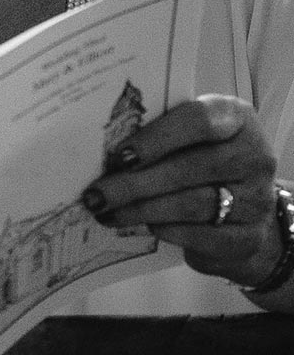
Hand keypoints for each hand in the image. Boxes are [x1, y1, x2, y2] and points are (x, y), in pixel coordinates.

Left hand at [84, 95, 282, 287]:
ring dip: (142, 210)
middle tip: (96, 193)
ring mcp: (257, 199)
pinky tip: (143, 227)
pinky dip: (167, 231)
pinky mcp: (249, 236)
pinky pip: (202, 235)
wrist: (246, 208)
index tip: (118, 155)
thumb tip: (100, 145)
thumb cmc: (203, 157)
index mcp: (236, 118)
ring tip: (107, 212)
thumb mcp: (189, 134)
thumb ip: (159, 130)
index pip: (198, 121)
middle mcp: (254, 156)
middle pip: (190, 168)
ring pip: (192, 204)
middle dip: (135, 183)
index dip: (156, 138)